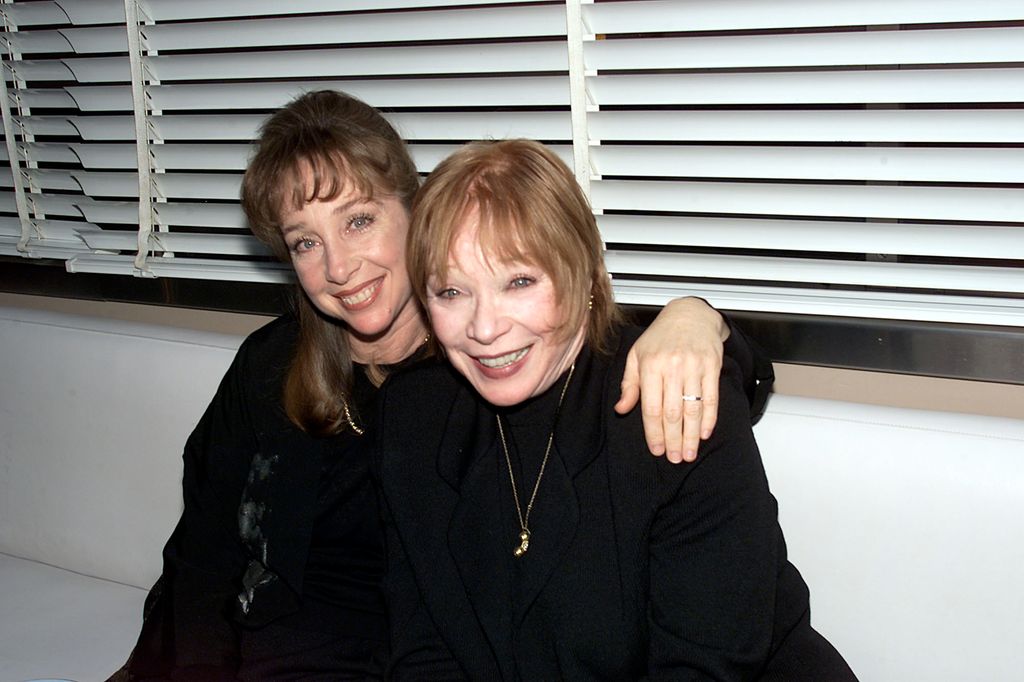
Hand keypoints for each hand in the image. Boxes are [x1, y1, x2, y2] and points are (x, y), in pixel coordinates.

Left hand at [614, 297, 727, 462]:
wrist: (689, 315)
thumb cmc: (659, 337)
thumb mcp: (636, 356)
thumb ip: (629, 384)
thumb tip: (621, 409)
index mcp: (649, 365)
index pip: (651, 406)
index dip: (653, 432)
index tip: (656, 449)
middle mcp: (671, 366)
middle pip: (672, 412)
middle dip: (673, 439)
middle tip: (673, 458)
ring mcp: (693, 365)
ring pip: (692, 407)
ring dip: (690, 435)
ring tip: (688, 453)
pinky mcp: (712, 365)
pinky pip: (711, 397)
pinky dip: (709, 418)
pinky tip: (703, 433)